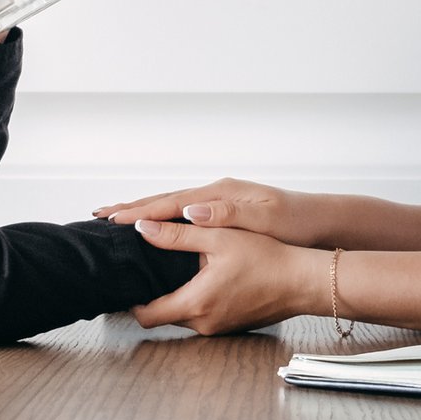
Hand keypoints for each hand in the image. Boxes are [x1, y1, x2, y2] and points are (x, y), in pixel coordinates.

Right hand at [94, 179, 317, 244]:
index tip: (112, 218)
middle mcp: (216, 194)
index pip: (172, 202)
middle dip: (131, 206)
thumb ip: (229, 214)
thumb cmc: (296, 224)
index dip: (140, 210)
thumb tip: (191, 209)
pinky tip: (152, 226)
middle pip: (165, 199)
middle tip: (98, 213)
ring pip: (171, 206)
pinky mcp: (224, 213)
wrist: (322, 224)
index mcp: (221, 193)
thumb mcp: (265, 219)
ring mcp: (219, 202)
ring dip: (142, 211)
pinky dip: (161, 218)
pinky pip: (183, 214)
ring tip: (115, 216)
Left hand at [128, 219, 329, 335]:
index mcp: (196, 303)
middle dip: (154, 296)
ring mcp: (218, 328)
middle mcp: (204, 323)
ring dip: (177, 297)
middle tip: (151, 271)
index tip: (131, 281)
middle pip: (163, 316)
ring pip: (183, 317)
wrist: (302, 280)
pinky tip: (205, 279)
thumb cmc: (266, 258)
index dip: (133, 300)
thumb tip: (142, 227)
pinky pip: (203, 317)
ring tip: (178, 270)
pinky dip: (197, 301)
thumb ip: (177, 234)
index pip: (146, 316)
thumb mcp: (219, 238)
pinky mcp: (231, 326)